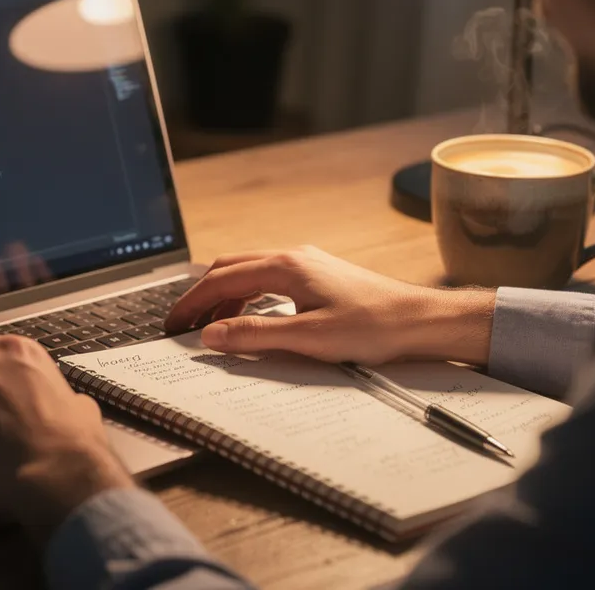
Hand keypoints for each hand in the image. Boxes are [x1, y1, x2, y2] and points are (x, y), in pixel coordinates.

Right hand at [164, 246, 495, 365]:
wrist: (422, 320)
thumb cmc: (374, 327)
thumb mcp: (309, 338)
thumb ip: (256, 336)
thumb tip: (212, 336)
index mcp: (286, 266)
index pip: (221, 280)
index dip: (191, 303)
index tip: (172, 325)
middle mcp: (294, 257)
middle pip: (230, 268)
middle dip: (201, 296)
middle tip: (182, 325)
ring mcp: (308, 264)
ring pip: (249, 272)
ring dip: (225, 298)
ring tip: (212, 328)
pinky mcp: (320, 276)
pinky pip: (269, 280)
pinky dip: (248, 298)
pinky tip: (251, 320)